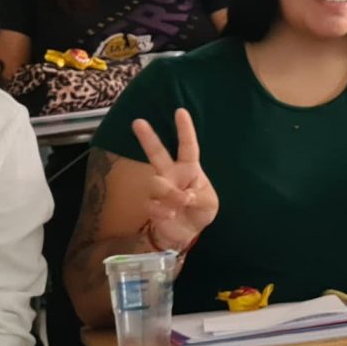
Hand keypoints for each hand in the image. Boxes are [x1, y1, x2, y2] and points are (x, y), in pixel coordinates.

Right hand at [129, 107, 218, 252]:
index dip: (184, 129)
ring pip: (156, 183)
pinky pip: (152, 204)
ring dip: (170, 195)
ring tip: (181, 205)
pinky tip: (171, 216)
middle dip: (147, 138)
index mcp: (189, 168)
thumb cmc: (199, 210)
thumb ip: (198, 198)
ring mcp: (159, 189)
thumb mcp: (208, 203)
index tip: (180, 111)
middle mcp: (171, 174)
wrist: (185, 233)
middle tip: (138, 122)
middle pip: (157, 153)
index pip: (187, 146)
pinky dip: (163, 212)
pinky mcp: (150, 205)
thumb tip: (183, 196)